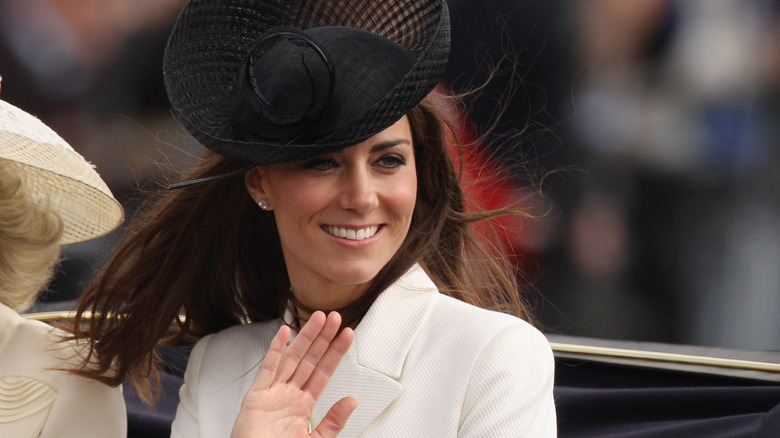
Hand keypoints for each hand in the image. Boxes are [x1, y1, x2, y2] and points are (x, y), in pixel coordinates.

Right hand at [230, 311, 356, 437]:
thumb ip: (333, 421)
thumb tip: (352, 401)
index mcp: (302, 404)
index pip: (323, 372)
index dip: (335, 353)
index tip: (347, 335)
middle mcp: (288, 394)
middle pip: (310, 360)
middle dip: (323, 338)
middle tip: (335, 317)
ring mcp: (272, 393)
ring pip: (293, 359)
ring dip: (306, 337)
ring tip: (318, 318)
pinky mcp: (256, 396)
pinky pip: (268, 369)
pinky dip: (276, 350)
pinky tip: (285, 333)